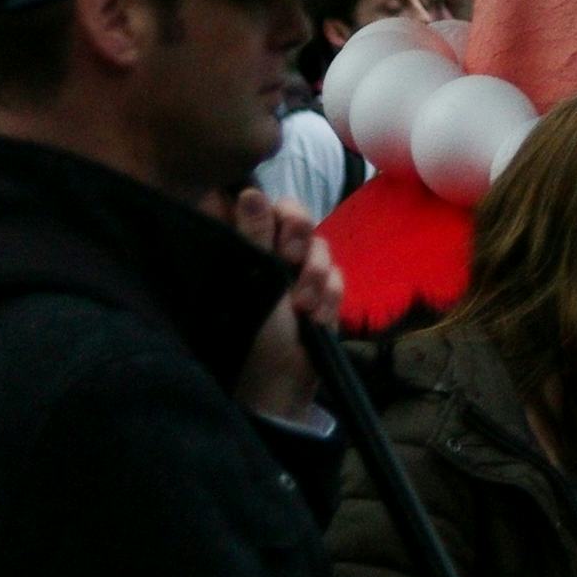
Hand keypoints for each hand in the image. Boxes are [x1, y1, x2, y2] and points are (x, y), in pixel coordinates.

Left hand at [217, 189, 345, 421]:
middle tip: (291, 257)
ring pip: (320, 246)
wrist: (277, 387)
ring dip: (315, 275)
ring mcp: (294, 275)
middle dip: (300, 236)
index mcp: (240, 248)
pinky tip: (317, 320)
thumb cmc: (250, 333)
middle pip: (295, 217)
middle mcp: (266, 255)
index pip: (257, 203)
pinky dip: (329, 298)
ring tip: (304, 307)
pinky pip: (336, 277)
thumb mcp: (251, 280)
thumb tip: (248, 190)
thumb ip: (252, 234)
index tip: (273, 222)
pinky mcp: (319, 294)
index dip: (272, 206)